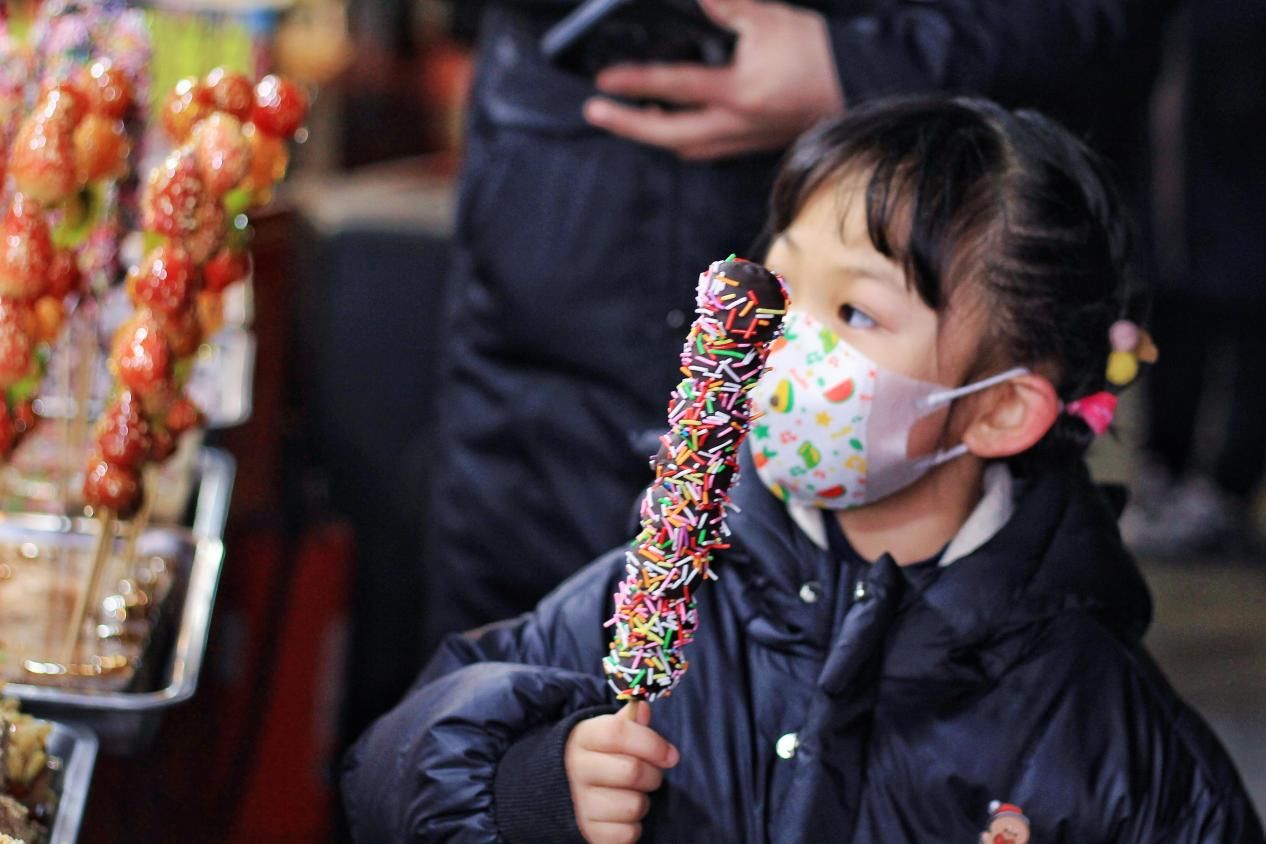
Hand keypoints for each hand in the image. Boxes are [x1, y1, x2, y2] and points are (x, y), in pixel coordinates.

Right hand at [564, 701, 679, 843]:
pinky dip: (632, 828)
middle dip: (653, 775)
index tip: (671, 755)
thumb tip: (643, 708)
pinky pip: (626, 834)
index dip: (651, 743)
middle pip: (632, 771)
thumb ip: (628, 722)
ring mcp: (579, 803)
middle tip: (650, 775)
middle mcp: (576, 770)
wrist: (561, 789)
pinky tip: (622, 816)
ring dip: (642, 802)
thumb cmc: (597, 756)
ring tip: (631, 795)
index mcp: (583, 738)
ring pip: (633, 806)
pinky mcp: (587, 832)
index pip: (618, 733)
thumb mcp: (606, 733)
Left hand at [582, 0, 844, 159]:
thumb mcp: (769, 18)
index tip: (603, 81)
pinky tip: (672, 126)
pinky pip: (706, 150)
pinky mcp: (752, 144)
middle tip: (596, 111)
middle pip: (668, 135)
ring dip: (653, 135)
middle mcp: (736, 124)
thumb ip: (726, 7)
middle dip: (628, 125)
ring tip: (627, 117)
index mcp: (739, 92)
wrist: (858, 85)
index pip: (675, 87)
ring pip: (685, 147)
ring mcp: (743, 139)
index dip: (635, 83)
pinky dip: (682, 140)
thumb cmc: (817, 53)